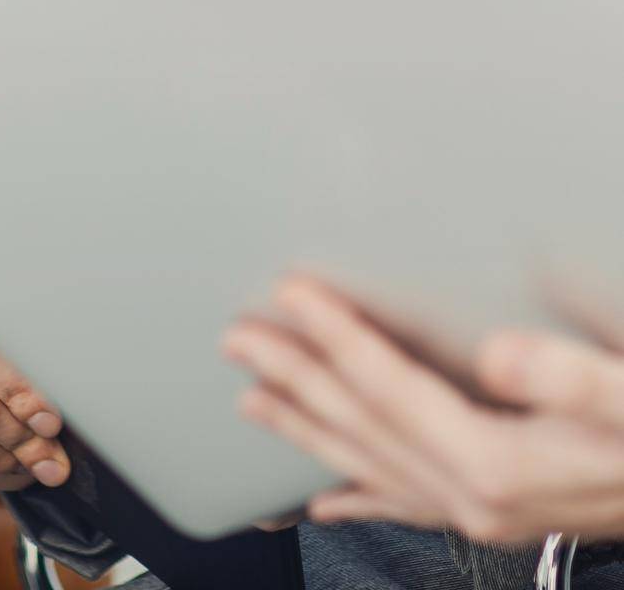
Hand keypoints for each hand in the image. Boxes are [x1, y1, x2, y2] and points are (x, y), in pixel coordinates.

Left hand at [222, 274, 623, 545]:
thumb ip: (571, 379)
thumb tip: (495, 356)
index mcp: (498, 463)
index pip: (389, 386)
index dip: (334, 335)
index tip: (288, 293)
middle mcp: (476, 498)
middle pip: (361, 426)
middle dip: (294, 377)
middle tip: (237, 337)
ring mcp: (481, 514)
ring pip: (368, 466)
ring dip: (307, 427)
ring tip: (250, 398)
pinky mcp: (496, 512)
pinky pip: (404, 505)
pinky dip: (356, 496)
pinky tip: (323, 501)